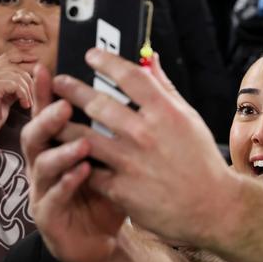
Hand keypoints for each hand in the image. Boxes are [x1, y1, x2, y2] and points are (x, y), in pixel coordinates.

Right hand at [0, 53, 32, 142]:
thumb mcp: (7, 94)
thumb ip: (15, 82)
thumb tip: (33, 72)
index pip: (8, 56)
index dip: (24, 57)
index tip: (37, 61)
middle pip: (17, 66)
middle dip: (30, 79)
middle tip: (34, 95)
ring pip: (19, 76)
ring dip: (28, 90)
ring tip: (28, 103)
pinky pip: (16, 84)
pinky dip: (24, 95)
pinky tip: (24, 105)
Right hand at [21, 65, 124, 261]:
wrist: (105, 235)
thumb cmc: (114, 188)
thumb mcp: (123, 151)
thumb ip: (130, 113)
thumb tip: (147, 68)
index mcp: (63, 142)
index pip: (50, 111)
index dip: (45, 91)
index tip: (47, 70)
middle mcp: (48, 161)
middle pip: (37, 133)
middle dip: (49, 117)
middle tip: (67, 105)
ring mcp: (45, 188)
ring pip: (42, 164)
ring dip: (61, 152)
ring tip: (83, 143)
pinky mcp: (50, 215)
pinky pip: (54, 198)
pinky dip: (67, 183)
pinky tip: (84, 172)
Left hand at [52, 50, 237, 244]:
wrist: (210, 206)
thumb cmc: (200, 161)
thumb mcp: (189, 119)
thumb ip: (165, 88)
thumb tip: (150, 59)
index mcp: (166, 113)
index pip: (130, 76)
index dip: (106, 61)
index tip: (91, 55)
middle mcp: (146, 134)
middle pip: (98, 103)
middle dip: (72, 89)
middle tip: (59, 82)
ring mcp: (130, 163)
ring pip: (82, 136)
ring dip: (62, 123)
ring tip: (51, 116)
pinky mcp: (120, 189)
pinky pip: (87, 169)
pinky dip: (76, 160)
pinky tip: (67, 151)